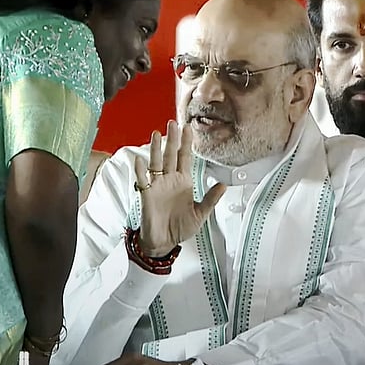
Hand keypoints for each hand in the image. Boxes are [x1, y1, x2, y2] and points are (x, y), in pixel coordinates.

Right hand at [133, 120, 225, 256]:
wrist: (165, 242)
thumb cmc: (181, 227)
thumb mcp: (201, 213)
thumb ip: (211, 199)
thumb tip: (223, 185)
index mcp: (183, 182)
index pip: (185, 158)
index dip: (187, 143)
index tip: (189, 128)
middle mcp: (170, 180)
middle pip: (170, 155)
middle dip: (172, 139)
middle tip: (173, 123)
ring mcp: (157, 186)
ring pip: (156, 163)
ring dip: (156, 149)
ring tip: (157, 134)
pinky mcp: (147, 195)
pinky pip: (143, 180)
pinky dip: (140, 170)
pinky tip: (140, 160)